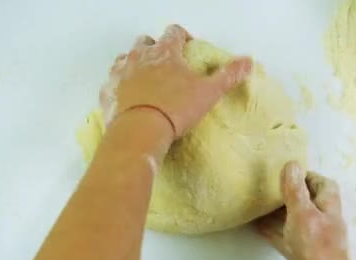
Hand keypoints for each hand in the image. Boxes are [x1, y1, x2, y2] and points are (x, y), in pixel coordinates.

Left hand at [100, 24, 252, 137]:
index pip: (174, 33)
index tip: (188, 46)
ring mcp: (120, 73)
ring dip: (134, 64)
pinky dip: (119, 86)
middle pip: (145, 42)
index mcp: (164, 52)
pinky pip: (111, 82)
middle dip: (155, 48)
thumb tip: (248, 62)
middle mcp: (139, 57)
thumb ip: (228, 76)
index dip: (182, 37)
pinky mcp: (107, 92)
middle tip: (165, 64)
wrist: (139, 131)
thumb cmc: (175, 109)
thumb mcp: (208, 93)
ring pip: (125, 59)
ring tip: (145, 80)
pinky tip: (127, 97)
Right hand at [255, 161, 353, 259]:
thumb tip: (292, 164)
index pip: (325, 185)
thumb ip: (295, 190)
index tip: (289, 172)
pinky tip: (256, 227)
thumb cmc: (315, 249)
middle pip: (309, 203)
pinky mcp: (300, 257)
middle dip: (291, 194)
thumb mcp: (303, 213)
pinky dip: (272, 231)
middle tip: (270, 187)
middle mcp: (323, 223)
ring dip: (280, 213)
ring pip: (294, 221)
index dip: (310, 176)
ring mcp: (312, 242)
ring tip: (260, 203)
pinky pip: (284, 239)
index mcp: (329, 209)